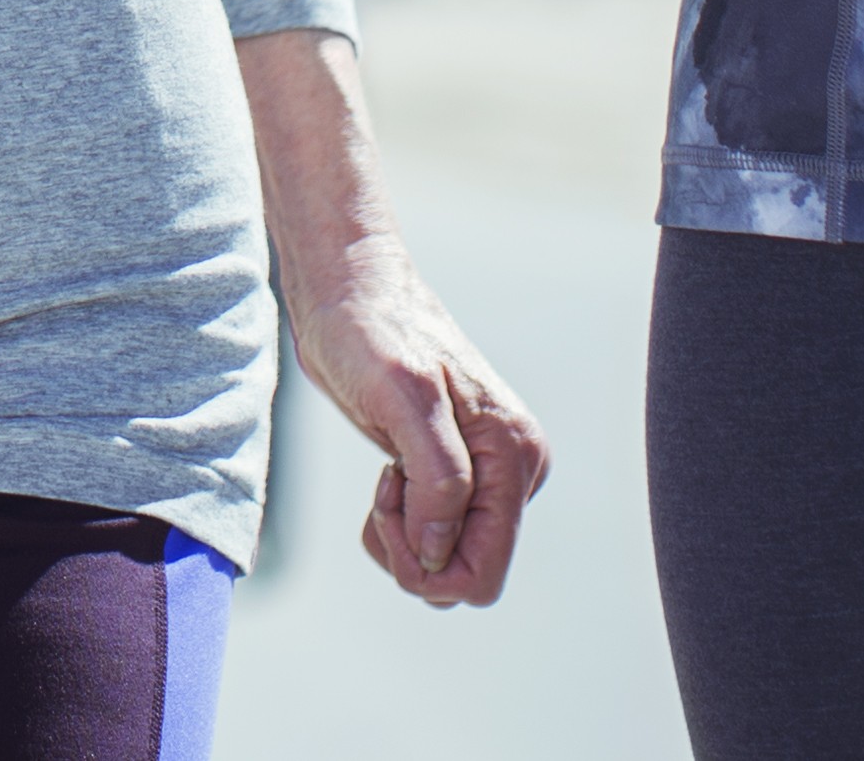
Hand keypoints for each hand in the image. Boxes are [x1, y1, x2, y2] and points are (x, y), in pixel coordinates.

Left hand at [293, 233, 552, 608]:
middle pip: (466, 574)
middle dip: (414, 551)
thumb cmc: (371, 331)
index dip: (429, 565)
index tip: (393, 504)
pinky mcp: (452, 473)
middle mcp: (511, 473)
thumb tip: (441, 550)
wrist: (348, 289)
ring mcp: (484, 476)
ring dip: (403, 537)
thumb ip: (437, 476)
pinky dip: (398, 524)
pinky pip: (432, 539)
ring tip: (387, 476)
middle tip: (385, 488)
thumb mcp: (405, 396)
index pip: (485, 572)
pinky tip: (388, 475)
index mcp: (515, 458)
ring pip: (446, 562)